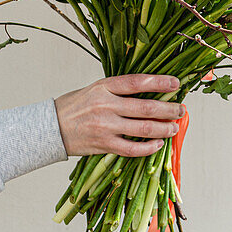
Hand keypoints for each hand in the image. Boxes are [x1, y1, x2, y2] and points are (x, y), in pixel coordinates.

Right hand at [54, 74, 184, 156]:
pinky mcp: (104, 145)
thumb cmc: (75, 106)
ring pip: (143, 128)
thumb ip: (119, 90)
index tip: (176, 83)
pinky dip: (148, 147)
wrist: (50, 128)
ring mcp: (105, 126)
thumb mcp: (95, 89)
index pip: (137, 82)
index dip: (159, 82)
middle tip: (181, 109)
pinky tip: (158, 144)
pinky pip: (132, 148)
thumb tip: (150, 91)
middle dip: (168, 109)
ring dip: (164, 128)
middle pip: (146, 107)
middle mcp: (106, 105)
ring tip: (174, 127)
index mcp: (104, 87)